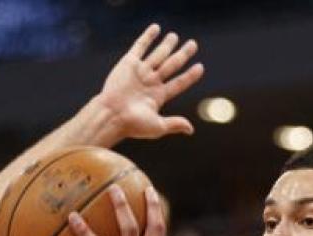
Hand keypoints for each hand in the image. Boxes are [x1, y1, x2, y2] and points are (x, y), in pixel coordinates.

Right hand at [95, 24, 204, 139]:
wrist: (111, 114)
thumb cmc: (133, 124)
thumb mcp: (157, 126)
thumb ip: (174, 124)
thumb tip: (191, 130)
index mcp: (158, 96)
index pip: (179, 83)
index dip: (190, 76)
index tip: (200, 67)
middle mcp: (151, 82)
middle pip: (171, 65)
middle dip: (183, 55)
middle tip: (193, 44)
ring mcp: (141, 71)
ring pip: (158, 55)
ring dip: (167, 45)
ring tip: (175, 36)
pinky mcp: (128, 63)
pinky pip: (140, 47)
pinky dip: (148, 37)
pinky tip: (156, 28)